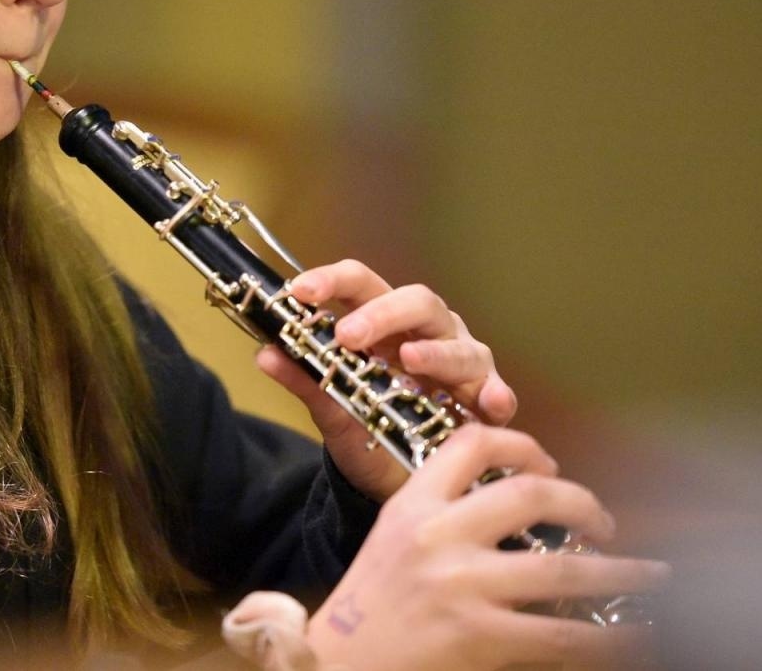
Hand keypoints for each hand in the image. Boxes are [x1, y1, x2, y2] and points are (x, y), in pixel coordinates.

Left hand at [255, 258, 516, 499]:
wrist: (396, 479)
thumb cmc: (369, 427)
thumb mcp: (332, 409)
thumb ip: (305, 381)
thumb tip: (264, 355)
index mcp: (384, 322)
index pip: (361, 284)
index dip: (332, 280)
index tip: (299, 291)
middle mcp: (427, 332)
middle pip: (417, 301)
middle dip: (383, 314)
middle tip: (348, 335)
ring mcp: (462, 362)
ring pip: (459, 345)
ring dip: (435, 351)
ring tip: (411, 359)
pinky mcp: (487, 401)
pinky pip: (497, 393)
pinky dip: (496, 395)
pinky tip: (490, 404)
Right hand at [306, 426, 666, 669]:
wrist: (337, 665)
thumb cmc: (371, 608)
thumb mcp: (394, 540)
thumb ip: (443, 515)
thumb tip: (522, 505)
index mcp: (413, 506)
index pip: (472, 445)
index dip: (524, 446)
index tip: (550, 465)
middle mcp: (439, 538)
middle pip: (531, 494)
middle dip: (583, 505)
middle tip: (604, 524)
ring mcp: (462, 589)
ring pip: (563, 572)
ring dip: (621, 573)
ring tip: (652, 577)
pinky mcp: (480, 640)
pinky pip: (562, 637)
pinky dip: (609, 638)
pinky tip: (635, 637)